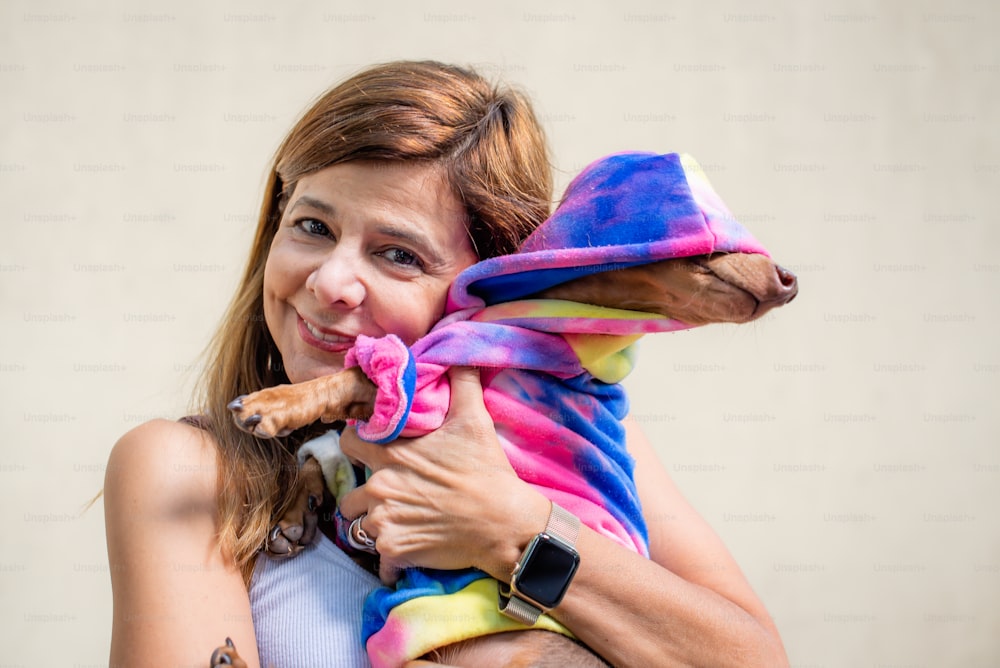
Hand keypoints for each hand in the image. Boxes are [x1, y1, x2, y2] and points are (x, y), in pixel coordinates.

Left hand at [337, 366, 549, 583]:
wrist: (504, 523)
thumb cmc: (487, 471)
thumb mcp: (475, 420)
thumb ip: (461, 383)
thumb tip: (458, 355)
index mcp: (391, 454)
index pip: (347, 443)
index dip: (357, 446)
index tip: (372, 452)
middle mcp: (379, 487)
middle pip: (349, 492)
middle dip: (367, 494)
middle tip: (395, 495)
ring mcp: (384, 522)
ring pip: (360, 525)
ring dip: (377, 524)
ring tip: (402, 521)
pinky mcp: (394, 551)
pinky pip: (378, 557)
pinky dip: (391, 555)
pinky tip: (412, 546)